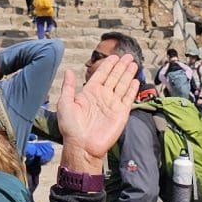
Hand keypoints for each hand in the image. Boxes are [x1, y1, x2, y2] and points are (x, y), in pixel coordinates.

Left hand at [53, 52, 138, 174]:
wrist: (82, 146)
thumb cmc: (71, 127)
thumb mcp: (65, 103)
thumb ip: (68, 87)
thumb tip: (68, 71)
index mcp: (90, 92)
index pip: (101, 74)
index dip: (108, 65)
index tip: (114, 56)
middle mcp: (103, 96)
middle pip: (114, 77)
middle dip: (121, 66)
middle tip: (128, 55)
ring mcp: (112, 104)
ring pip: (122, 85)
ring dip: (128, 74)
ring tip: (134, 63)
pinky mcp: (121, 113)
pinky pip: (128, 98)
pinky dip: (132, 89)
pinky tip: (136, 80)